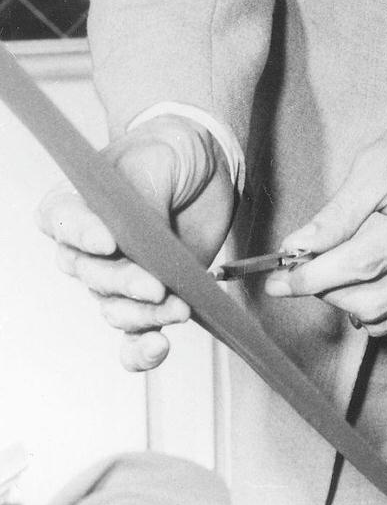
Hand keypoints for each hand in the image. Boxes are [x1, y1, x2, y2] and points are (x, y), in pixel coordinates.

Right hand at [37, 115, 235, 370]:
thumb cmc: (171, 154)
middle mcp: (88, 247)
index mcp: (78, 203)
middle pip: (90, 275)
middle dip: (123, 283)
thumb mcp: (160, 160)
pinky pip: (133, 337)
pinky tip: (157, 348)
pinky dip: (140, 350)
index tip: (108, 242)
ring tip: (179, 307)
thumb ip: (146, 197)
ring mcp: (118, 276)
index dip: (80, 235)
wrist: (206, 165)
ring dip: (143, 316)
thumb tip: (145, 237)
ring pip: (114, 308)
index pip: (61, 222)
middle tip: (156, 285)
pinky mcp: (147, 299)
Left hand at [264, 96, 386, 334]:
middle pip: (374, 301)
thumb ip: (337, 214)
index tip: (279, 281)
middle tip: (301, 272)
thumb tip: (297, 250)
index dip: (314, 277)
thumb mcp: (374, 165)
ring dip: (348, 301)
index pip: (363, 264)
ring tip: (334, 270)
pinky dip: (376, 304)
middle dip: (327, 292)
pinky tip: (367, 275)